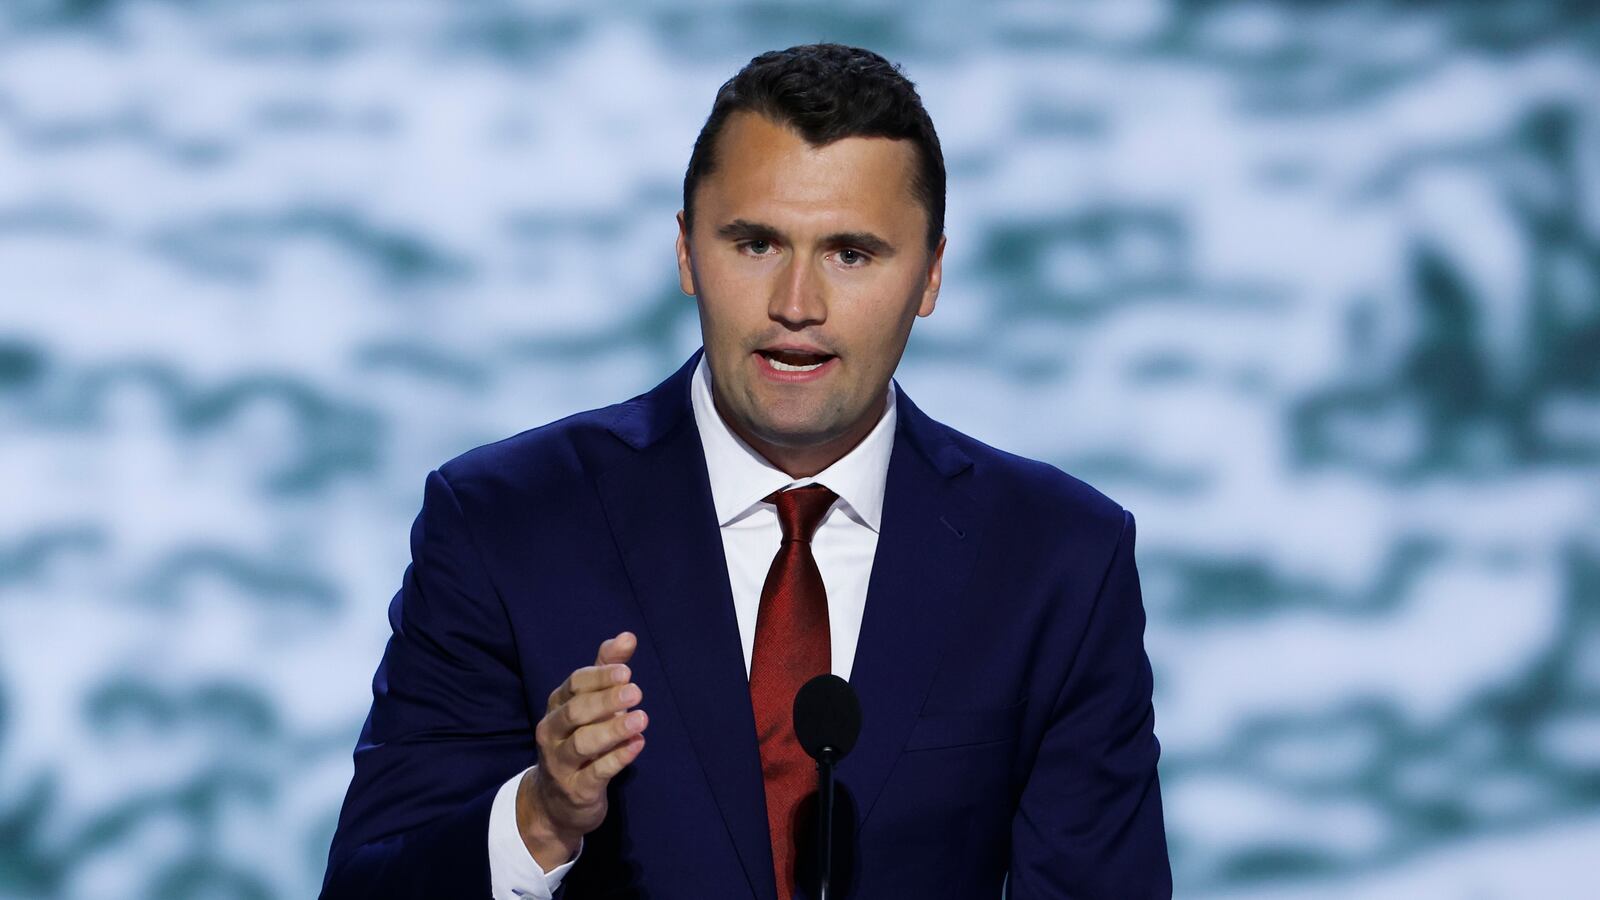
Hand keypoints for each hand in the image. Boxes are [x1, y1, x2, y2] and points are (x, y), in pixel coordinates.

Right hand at [516, 631, 647, 869]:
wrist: (555, 803)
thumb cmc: (578, 741)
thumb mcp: (589, 705)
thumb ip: (606, 670)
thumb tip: (627, 636)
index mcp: (557, 707)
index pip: (575, 684)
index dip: (600, 676)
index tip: (626, 670)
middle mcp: (553, 733)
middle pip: (576, 711)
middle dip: (606, 700)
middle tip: (636, 691)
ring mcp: (561, 764)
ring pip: (583, 743)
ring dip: (613, 729)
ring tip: (641, 719)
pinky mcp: (576, 790)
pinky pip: (596, 773)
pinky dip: (617, 759)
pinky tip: (637, 745)